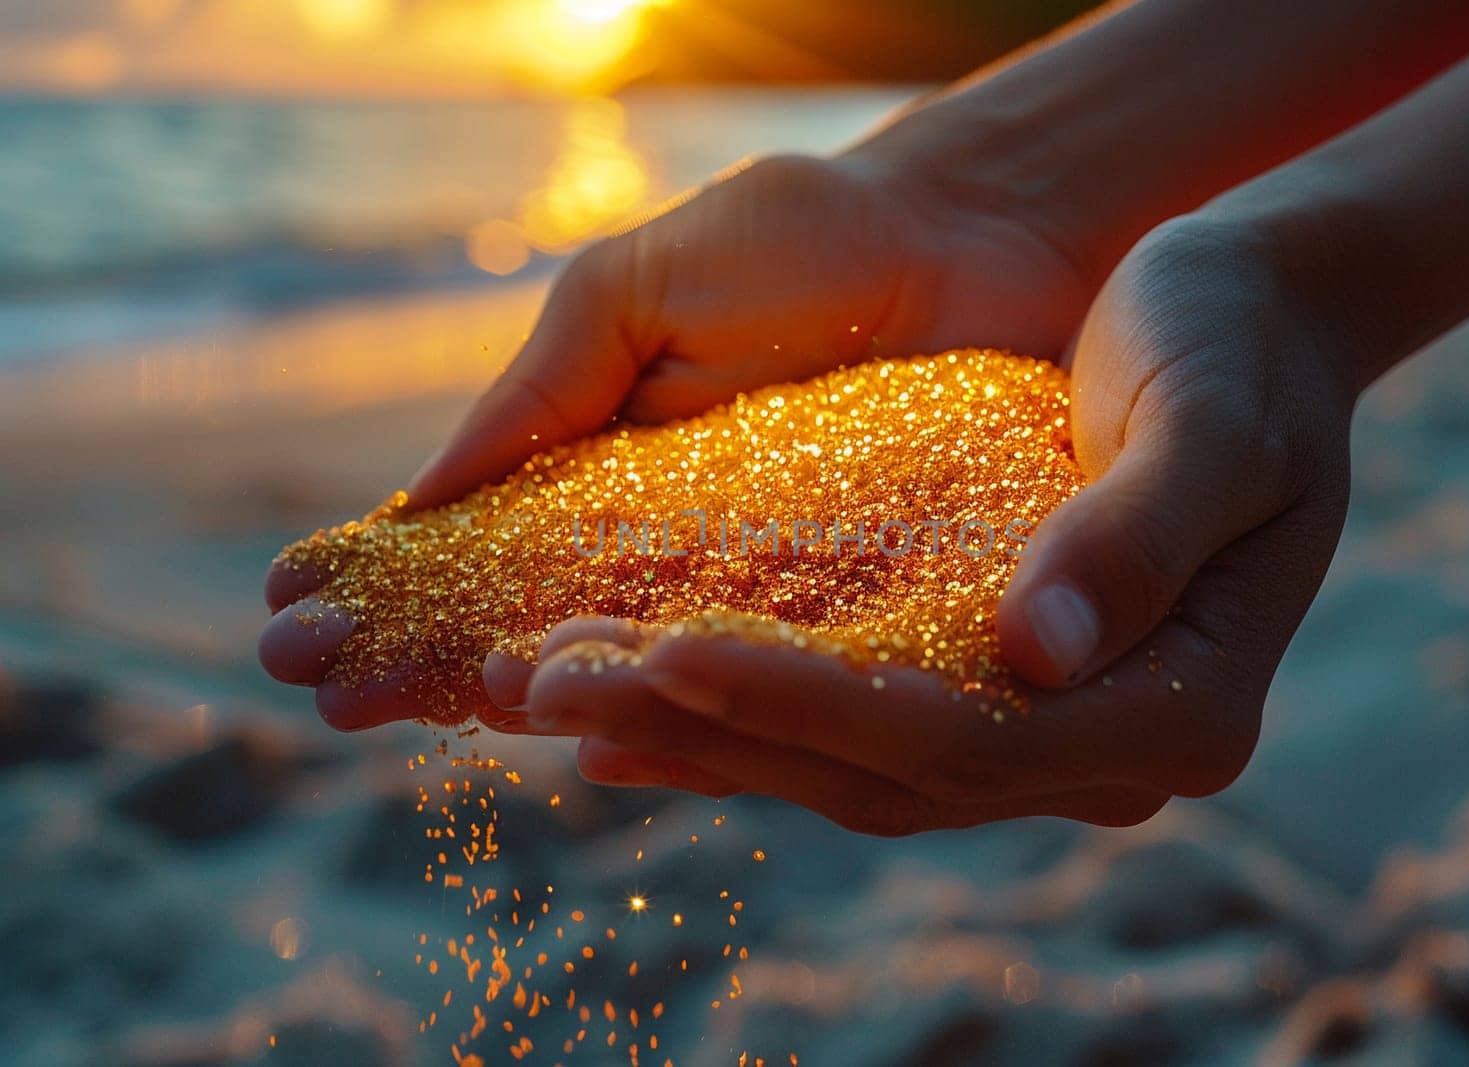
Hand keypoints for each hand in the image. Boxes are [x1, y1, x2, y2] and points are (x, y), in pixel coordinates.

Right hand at [261, 150, 1089, 719]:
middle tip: (316, 693)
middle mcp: (663, 533)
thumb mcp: (642, 288)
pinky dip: (665, 703)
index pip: (479, 536)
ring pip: (620, 657)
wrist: (977, 237)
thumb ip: (545, 388)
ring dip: (513, 686)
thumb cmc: (804, 243)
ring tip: (405, 715)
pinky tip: (583, 738)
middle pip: (528, 612)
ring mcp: (747, 578)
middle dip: (417, 648)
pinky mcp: (839, 606)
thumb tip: (430, 493)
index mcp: (602, 453)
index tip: (289, 618)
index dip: (390, 578)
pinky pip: (745, 669)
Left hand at [484, 218, 1354, 832]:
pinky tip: (630, 710)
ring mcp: (1040, 732)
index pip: (959, 737)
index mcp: (1178, 710)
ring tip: (548, 697)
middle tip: (547, 687)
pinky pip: (847, 727)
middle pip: (880, 771)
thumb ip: (1140, 536)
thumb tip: (1035, 649)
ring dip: (694, 732)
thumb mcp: (1218, 425)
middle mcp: (1098, 748)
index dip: (807, 704)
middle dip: (710, 729)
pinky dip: (738, 720)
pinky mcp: (982, 687)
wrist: (1247, 324)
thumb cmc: (1241, 351)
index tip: (667, 649)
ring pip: (845, 765)